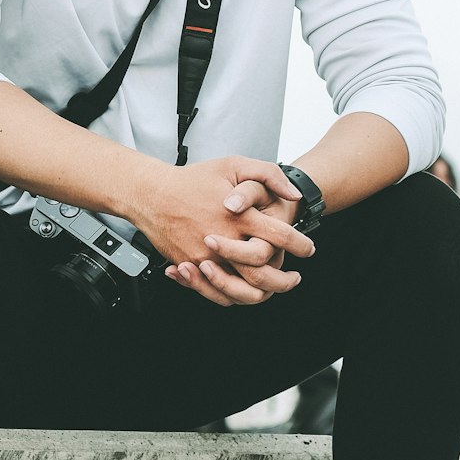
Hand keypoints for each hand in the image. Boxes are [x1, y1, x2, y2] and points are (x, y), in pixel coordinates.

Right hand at [129, 157, 315, 307]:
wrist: (151, 194)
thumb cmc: (192, 179)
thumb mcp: (233, 165)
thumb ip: (268, 175)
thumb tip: (292, 195)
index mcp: (238, 216)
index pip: (280, 236)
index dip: (300, 245)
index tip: (308, 248)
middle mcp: (223, 240)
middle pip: (263, 273)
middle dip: (285, 280)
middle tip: (295, 278)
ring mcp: (205, 257)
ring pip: (240, 289)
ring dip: (262, 293)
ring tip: (273, 288)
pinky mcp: (190, 266)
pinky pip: (215, 291)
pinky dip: (232, 294)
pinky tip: (243, 288)